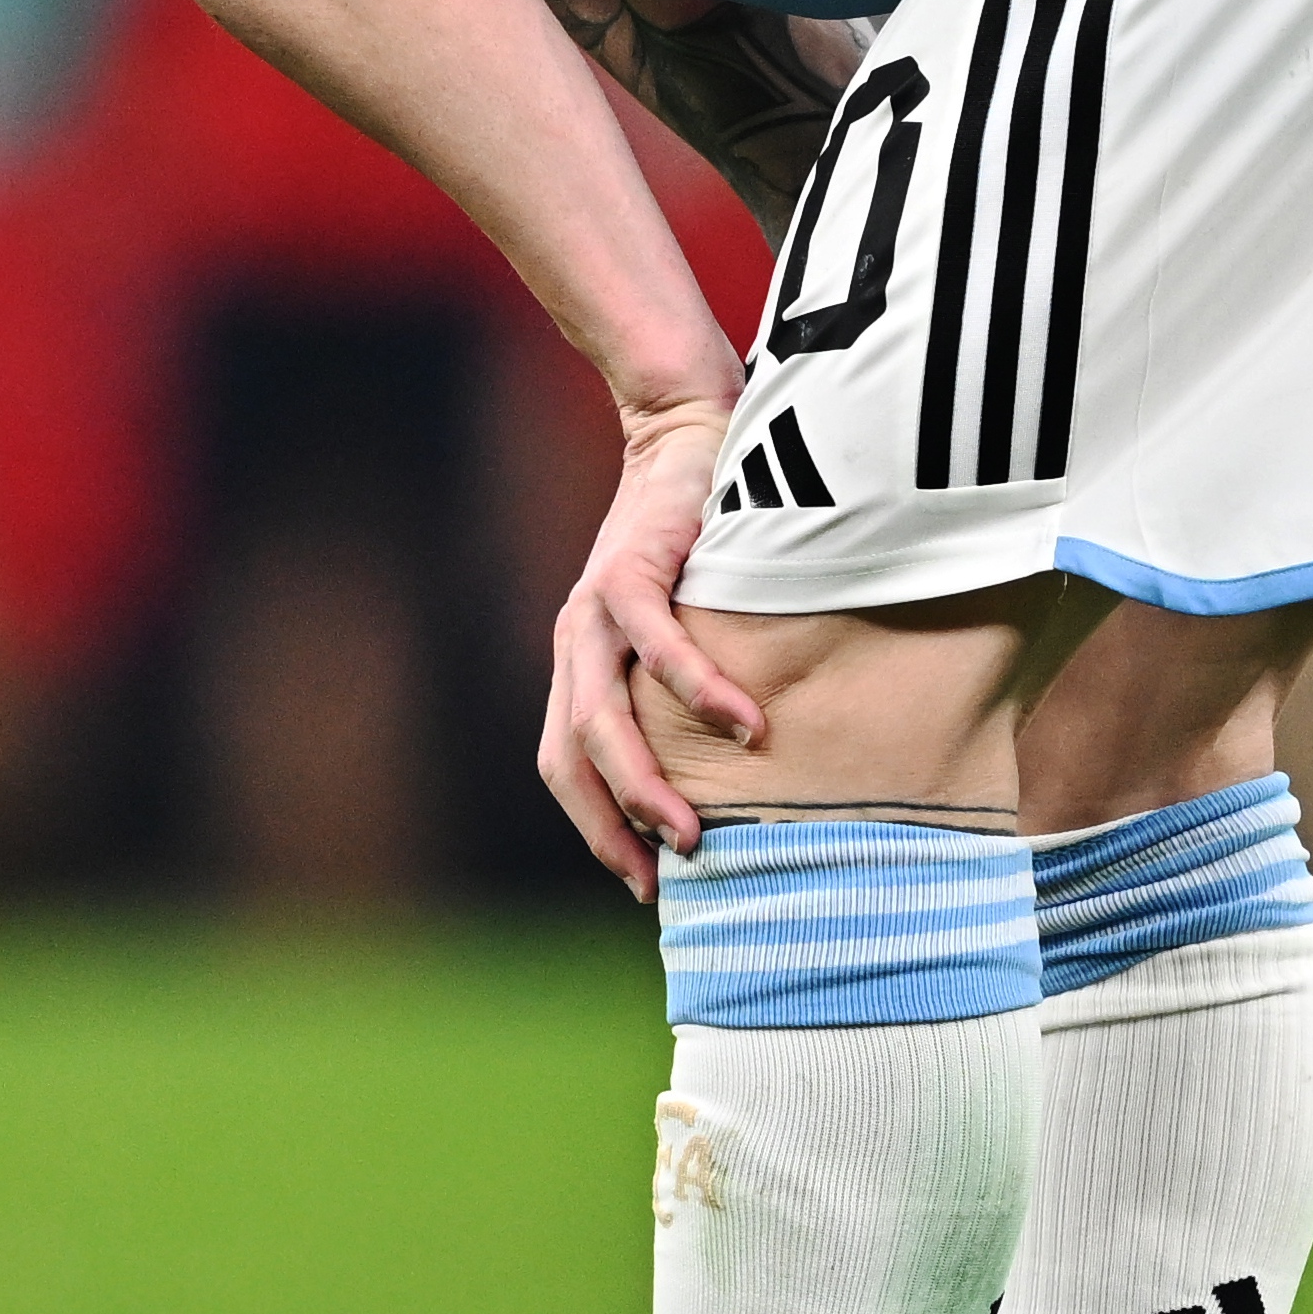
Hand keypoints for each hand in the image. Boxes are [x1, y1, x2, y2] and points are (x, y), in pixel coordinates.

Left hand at [537, 388, 768, 899]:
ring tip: (696, 831)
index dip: (597, 830)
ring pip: (602, 715)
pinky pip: (658, 642)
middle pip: (573, 757)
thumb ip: (682, 684)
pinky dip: (699, 689)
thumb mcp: (680, 620)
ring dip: (646, 781)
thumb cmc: (697, 538)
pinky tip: (745, 727)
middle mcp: (576, 644)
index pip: (567, 768)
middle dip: (614, 826)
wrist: (682, 426)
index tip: (643, 887)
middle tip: (667, 879)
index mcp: (581, 665)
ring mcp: (597, 606)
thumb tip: (736, 766)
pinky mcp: (633, 565)